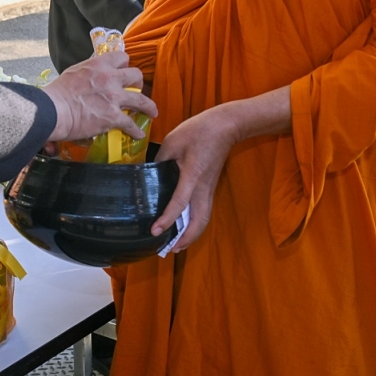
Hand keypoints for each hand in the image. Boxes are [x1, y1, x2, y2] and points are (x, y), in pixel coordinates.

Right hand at [41, 50, 155, 141]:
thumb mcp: (74, 73)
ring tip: (152, 111)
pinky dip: (135, 131)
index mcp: (99, 64)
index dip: (124, 65)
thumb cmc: (57, 92)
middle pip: (136, 75)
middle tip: (137, 89)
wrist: (53, 110)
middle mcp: (110, 78)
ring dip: (148, 106)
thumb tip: (90, 76)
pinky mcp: (113, 117)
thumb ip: (88, 72)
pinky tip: (138, 134)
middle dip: (138, 83)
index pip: (122, 57)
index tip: (124, 71)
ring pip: (142, 100)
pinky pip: (131, 124)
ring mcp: (114, 98)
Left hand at [150, 108, 240, 251]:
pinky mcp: (210, 187)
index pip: (179, 203)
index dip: (167, 219)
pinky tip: (184, 226)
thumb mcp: (173, 141)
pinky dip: (195, 224)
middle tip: (169, 249)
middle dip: (186, 239)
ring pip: (203, 219)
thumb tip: (150, 174)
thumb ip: (160, 160)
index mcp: (192, 175)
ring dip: (192, 234)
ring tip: (177, 244)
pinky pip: (204, 211)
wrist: (226, 126)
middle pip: (199, 221)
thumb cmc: (199, 131)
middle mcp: (203, 187)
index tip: (155, 231)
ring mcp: (209, 188)